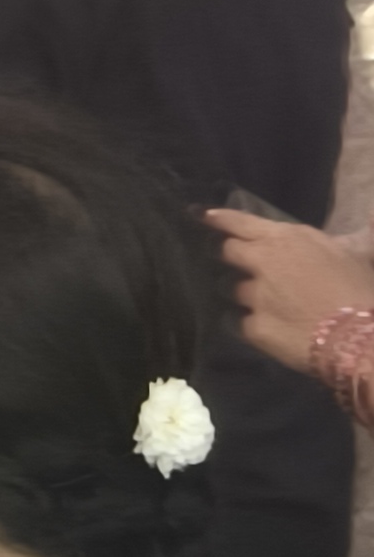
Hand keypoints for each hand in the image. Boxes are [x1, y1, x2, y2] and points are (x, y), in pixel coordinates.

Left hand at [207, 205, 373, 374]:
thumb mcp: (357, 254)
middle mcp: (262, 262)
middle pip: (226, 253)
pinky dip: (247, 326)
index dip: (217, 219)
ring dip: (241, 295)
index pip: (238, 221)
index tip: (199, 216)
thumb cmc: (362, 291)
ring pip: (232, 290)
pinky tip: (260, 330)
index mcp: (284, 238)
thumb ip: (353, 235)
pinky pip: (239, 324)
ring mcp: (255, 296)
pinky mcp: (254, 328)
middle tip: (235, 267)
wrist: (361, 340)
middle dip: (229, 259)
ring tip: (257, 304)